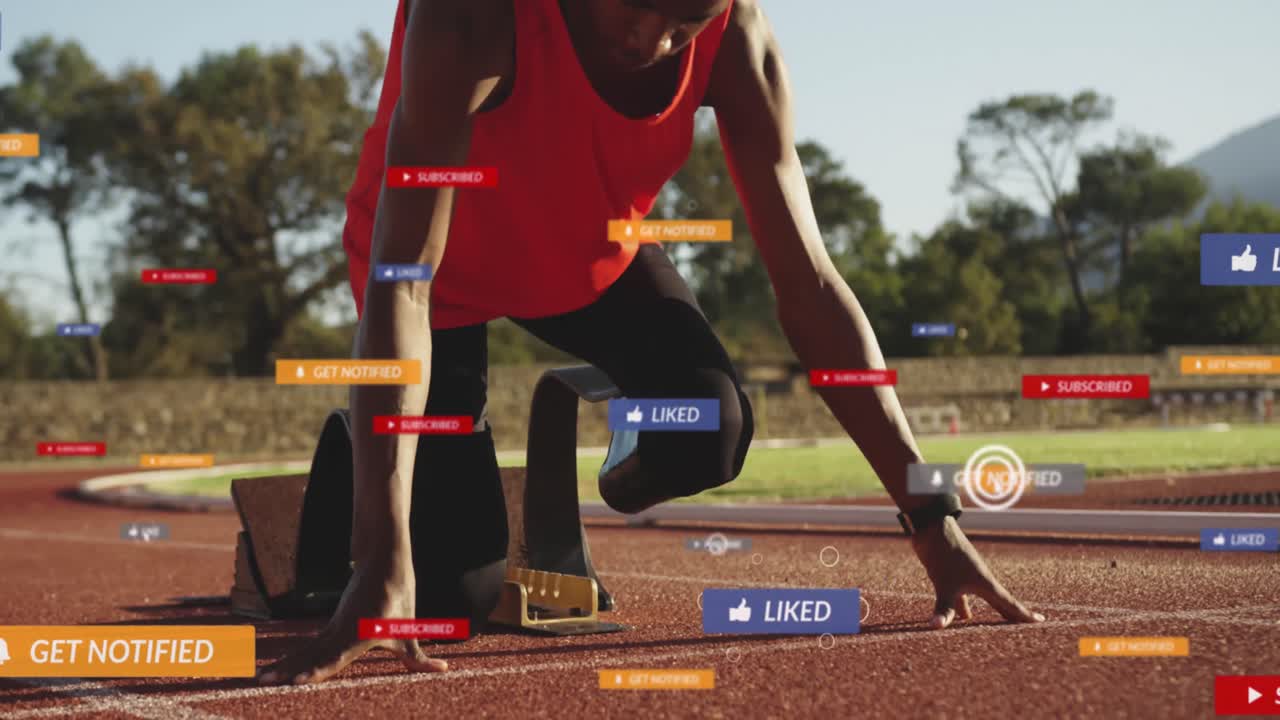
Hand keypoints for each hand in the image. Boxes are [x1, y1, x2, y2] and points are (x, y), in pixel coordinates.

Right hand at [257, 562, 447, 684]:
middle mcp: (342, 630)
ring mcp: (334, 627)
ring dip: (284, 665)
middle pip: (311, 653)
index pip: (334, 655)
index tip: (297, 679)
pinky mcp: (331, 626)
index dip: (316, 668)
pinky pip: (309, 645)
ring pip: (305, 649)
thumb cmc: (399, 597)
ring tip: (260, 680)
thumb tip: (442, 671)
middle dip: (288, 670)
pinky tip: (276, 671)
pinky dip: (293, 657)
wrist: (383, 562)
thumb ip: (417, 657)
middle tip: (263, 683)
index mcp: (361, 632)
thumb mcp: (408, 630)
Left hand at [910, 516, 1045, 628]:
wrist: (931, 527)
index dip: (1024, 614)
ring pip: (981, 598)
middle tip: (1027, 625)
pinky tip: (963, 616)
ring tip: (994, 626)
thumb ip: (944, 608)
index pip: (1009, 603)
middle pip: (999, 601)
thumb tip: (936, 626)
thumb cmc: (943, 553)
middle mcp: (979, 579)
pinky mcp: (952, 573)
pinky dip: (964, 606)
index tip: (1041, 620)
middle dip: (1011, 615)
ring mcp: (966, 575)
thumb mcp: (944, 584)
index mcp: (985, 583)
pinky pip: (963, 595)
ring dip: (988, 611)